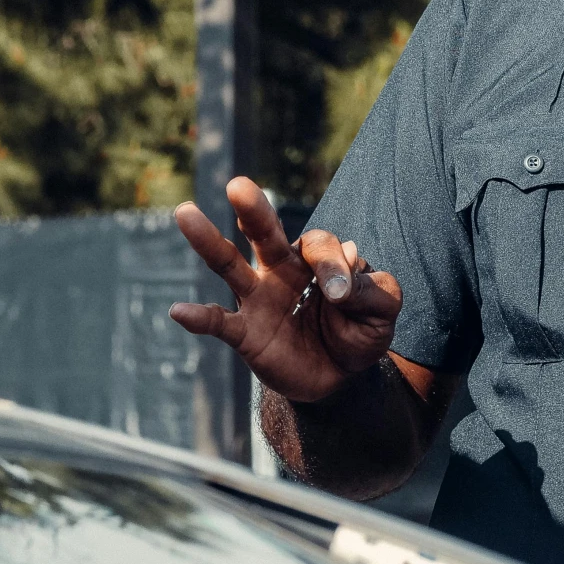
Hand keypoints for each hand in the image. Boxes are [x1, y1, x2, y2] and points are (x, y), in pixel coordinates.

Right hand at [168, 177, 402, 403]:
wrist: (341, 378)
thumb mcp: (384, 310)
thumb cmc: (360, 331)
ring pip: (229, 265)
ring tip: (186, 213)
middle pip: (263, 233)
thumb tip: (347, 273)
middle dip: (252, 209)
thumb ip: (375, 289)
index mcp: (314, 258)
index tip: (342, 295)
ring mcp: (258, 300)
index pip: (318, 244)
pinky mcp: (246, 334)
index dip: (332, 265)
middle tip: (238, 186)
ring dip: (207, 241)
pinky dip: (199, 317)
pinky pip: (219, 323)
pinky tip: (179, 311)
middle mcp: (280, 270)